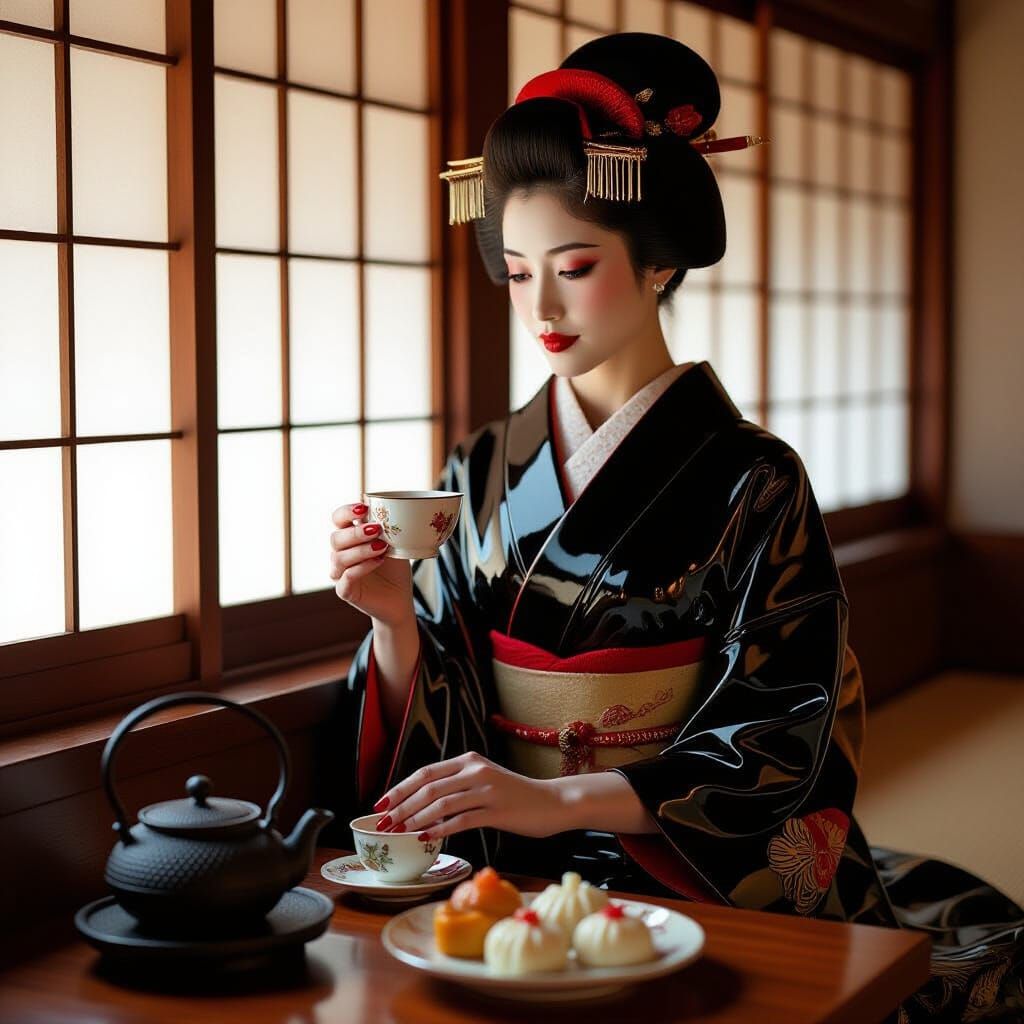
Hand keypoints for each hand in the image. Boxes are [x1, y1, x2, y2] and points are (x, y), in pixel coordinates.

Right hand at [329, 502, 413, 626]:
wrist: (400, 599)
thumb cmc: (395, 569)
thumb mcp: (395, 544)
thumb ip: (389, 528)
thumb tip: (394, 505)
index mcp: (349, 538)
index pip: (337, 519)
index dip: (346, 511)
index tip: (364, 508)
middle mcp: (340, 554)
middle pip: (335, 538)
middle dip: (356, 532)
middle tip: (377, 529)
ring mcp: (340, 573)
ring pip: (338, 557)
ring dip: (361, 549)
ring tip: (382, 547)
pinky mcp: (345, 591)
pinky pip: (346, 577)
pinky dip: (362, 567)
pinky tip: (378, 561)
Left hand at [372, 752, 561, 840]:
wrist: (552, 802)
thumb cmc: (516, 795)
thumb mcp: (485, 779)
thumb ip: (458, 784)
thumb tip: (422, 801)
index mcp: (469, 760)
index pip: (426, 773)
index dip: (400, 788)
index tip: (381, 804)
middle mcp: (476, 771)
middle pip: (428, 787)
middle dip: (401, 806)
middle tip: (384, 823)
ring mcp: (487, 790)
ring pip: (441, 804)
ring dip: (416, 820)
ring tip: (400, 833)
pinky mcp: (497, 810)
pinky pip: (461, 820)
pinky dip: (440, 830)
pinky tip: (426, 839)